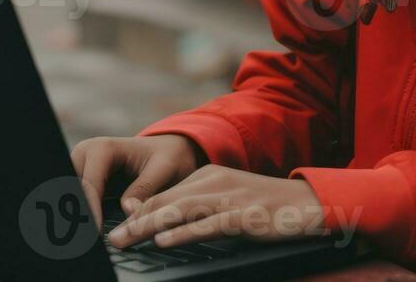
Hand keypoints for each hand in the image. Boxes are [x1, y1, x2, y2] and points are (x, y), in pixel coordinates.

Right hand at [70, 134, 206, 228]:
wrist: (167, 150)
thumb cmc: (167, 156)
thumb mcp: (164, 168)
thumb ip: (145, 188)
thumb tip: (126, 210)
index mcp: (102, 149)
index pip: (89, 186)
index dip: (91, 213)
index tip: (96, 236)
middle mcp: (85, 155)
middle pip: (73, 192)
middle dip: (77, 216)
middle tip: (87, 242)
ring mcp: (81, 168)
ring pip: (69, 198)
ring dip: (76, 219)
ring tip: (85, 241)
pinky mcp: (83, 183)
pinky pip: (76, 203)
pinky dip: (81, 218)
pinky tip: (89, 235)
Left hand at [106, 166, 327, 248]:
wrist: (306, 204)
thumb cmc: (265, 207)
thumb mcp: (227, 201)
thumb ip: (198, 208)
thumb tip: (163, 226)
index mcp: (208, 176)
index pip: (163, 193)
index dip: (136, 211)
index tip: (114, 227)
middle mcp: (213, 181)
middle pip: (164, 201)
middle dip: (133, 220)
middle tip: (109, 238)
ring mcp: (228, 197)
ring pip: (179, 210)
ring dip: (147, 226)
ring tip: (124, 239)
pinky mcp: (242, 215)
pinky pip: (206, 224)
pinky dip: (182, 232)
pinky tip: (163, 240)